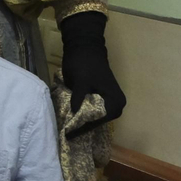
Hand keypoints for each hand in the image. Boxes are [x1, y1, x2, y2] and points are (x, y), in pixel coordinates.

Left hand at [59, 12, 125, 137]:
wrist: (85, 47)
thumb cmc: (85, 63)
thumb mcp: (81, 81)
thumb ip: (79, 98)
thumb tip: (74, 115)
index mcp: (115, 103)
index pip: (98, 122)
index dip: (82, 128)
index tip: (67, 134)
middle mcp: (116, 106)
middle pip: (97, 122)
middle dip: (81, 126)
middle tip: (64, 132)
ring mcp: (109, 102)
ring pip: (93, 117)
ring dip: (80, 120)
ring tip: (65, 126)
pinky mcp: (100, 98)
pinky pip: (91, 110)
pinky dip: (81, 113)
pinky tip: (69, 117)